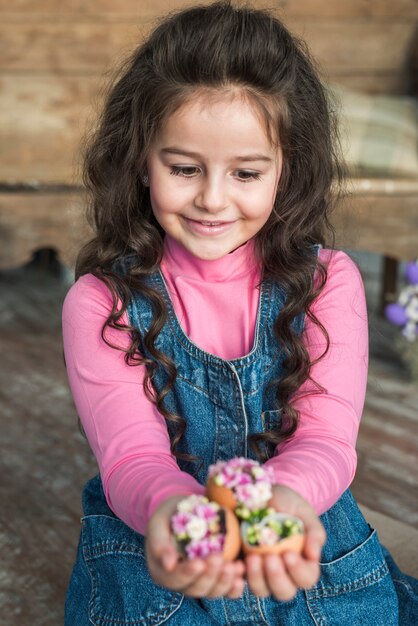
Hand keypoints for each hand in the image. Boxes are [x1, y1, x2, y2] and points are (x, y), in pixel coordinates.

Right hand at [146, 495, 245, 598]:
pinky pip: (226, 591)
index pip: (175, 579)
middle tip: (220, 559)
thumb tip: (169, 563)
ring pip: (212, 592)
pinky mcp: (217, 579)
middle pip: (196, 589)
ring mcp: (200, 583)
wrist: (185, 512)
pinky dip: (235, 586)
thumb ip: (160, 542)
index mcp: (163, 572)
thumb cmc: (168, 516)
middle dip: (210, 576)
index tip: (199, 563)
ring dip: (225, 581)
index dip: (187, 573)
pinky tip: (241, 573)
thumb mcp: (158, 523)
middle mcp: (181, 583)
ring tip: (235, 566)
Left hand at [244, 484, 325, 600]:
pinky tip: (237, 563)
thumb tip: (314, 556)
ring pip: (261, 590)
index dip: (298, 571)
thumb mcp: (303, 512)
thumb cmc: (287, 503)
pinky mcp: (243, 566)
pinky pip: (238, 581)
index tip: (288, 554)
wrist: (263, 493)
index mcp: (303, 563)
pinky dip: (237, 577)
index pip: (306, 578)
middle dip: (277, 578)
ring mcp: (261, 572)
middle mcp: (283, 573)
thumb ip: (314, 532)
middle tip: (270, 558)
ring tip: (252, 557)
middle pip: (284, 591)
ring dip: (256, 578)